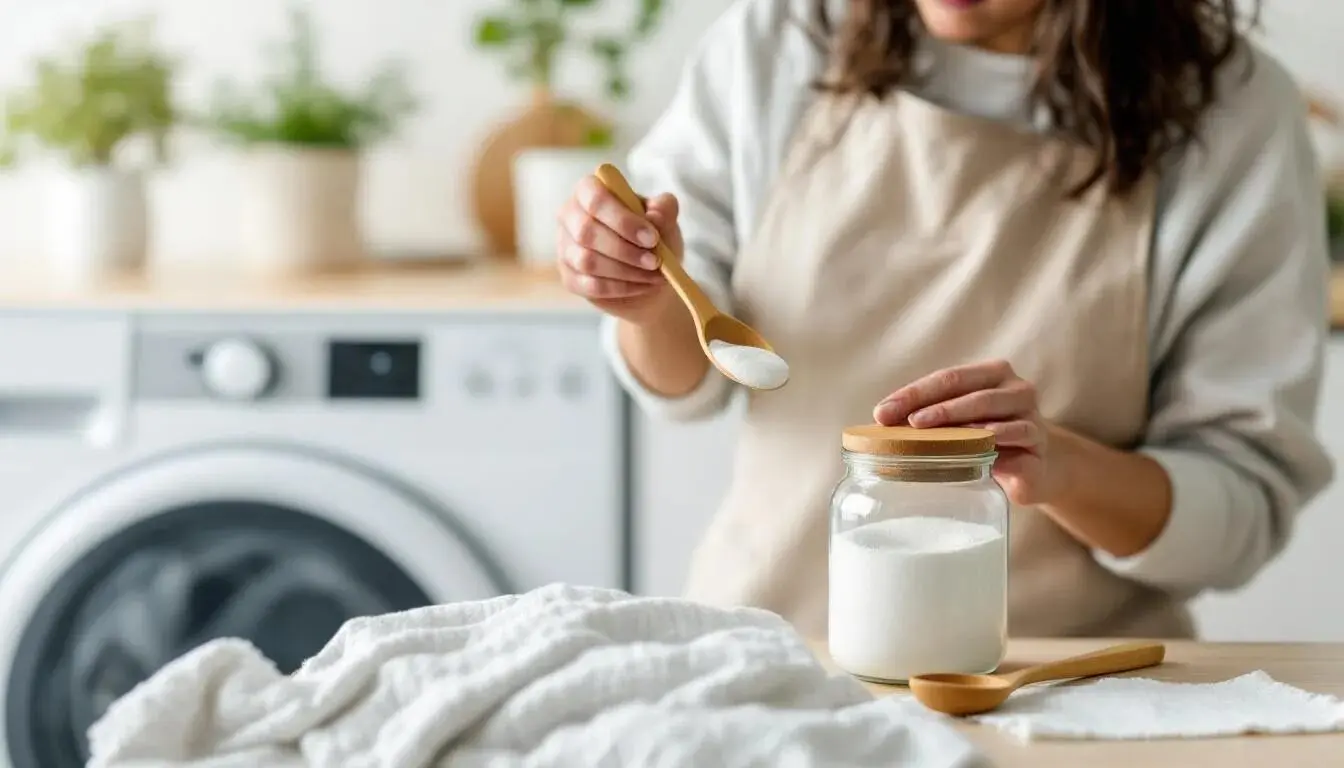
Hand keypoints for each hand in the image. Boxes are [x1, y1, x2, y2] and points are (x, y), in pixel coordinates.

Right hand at [557, 175, 682, 324]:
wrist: (648, 274)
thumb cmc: (652, 238)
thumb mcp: (664, 218)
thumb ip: (664, 210)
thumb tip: (653, 219)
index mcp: (590, 190)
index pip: (595, 198)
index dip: (623, 220)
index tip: (652, 238)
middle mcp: (570, 216)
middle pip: (587, 231)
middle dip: (625, 249)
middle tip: (655, 261)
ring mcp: (566, 248)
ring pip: (588, 261)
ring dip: (626, 270)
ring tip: (654, 274)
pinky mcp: (570, 278)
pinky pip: (591, 285)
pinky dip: (621, 287)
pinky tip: (642, 285)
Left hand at [872, 359, 1058, 505]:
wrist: (1038, 470)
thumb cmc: (990, 443)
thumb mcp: (961, 428)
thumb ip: (932, 421)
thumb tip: (881, 427)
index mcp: (989, 375)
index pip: (945, 379)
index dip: (912, 394)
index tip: (881, 413)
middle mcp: (1013, 386)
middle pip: (966, 389)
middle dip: (932, 405)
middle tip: (906, 422)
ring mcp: (1030, 411)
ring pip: (990, 405)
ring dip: (958, 416)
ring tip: (930, 428)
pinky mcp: (1040, 439)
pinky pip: (1019, 432)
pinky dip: (997, 434)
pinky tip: (978, 440)